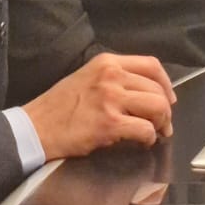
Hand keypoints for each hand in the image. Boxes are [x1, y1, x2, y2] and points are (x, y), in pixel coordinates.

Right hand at [24, 54, 176, 159]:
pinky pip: (145, 129)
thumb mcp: (87, 77)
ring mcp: (111, 98)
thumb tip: (143, 92)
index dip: (166, 83)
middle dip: (165, 109)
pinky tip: (142, 141)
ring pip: (157, 107)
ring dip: (161, 123)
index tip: (168, 97)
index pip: (151, 65)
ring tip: (155, 132)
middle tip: (163, 123)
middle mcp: (112, 76)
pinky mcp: (110, 123)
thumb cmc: (58, 107)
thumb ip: (114, 78)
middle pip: (157, 89)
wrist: (35, 128)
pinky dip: (149, 138)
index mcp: (107, 62)